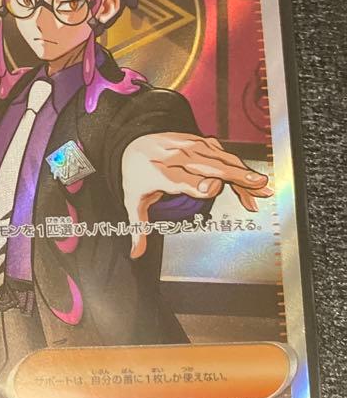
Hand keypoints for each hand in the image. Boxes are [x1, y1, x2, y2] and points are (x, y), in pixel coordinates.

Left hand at [121, 132, 272, 258]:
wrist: (134, 144)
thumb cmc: (138, 176)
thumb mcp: (133, 201)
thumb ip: (138, 227)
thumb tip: (135, 254)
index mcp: (157, 173)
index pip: (179, 179)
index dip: (196, 184)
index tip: (214, 188)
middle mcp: (174, 157)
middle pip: (205, 165)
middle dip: (232, 174)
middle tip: (257, 184)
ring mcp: (188, 147)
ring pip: (219, 158)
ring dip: (243, 171)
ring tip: (263, 186)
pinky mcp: (199, 142)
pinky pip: (222, 154)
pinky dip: (239, 168)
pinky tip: (254, 185)